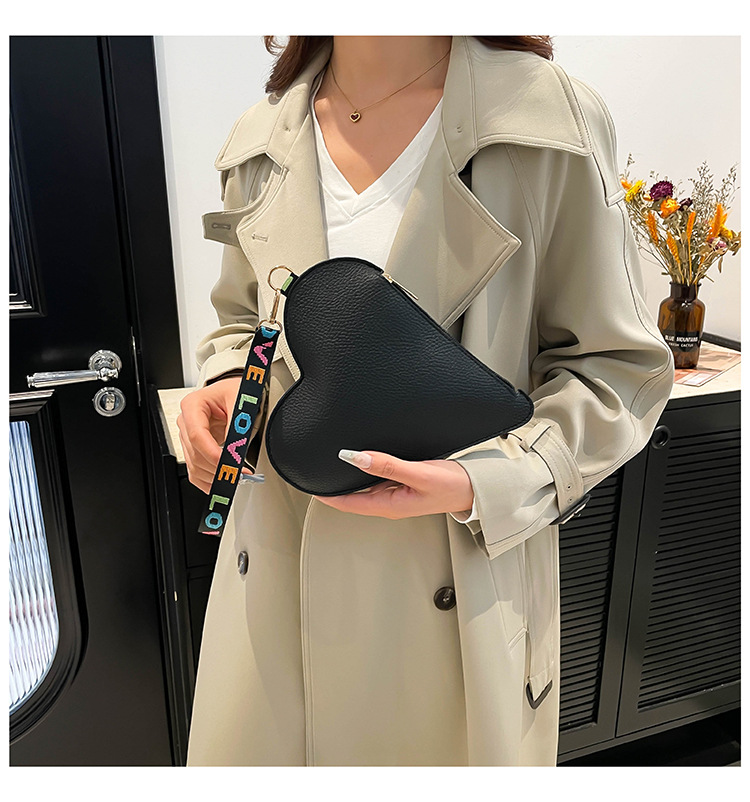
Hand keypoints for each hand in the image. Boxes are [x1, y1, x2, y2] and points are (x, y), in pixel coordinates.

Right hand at [177, 376, 253, 493]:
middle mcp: (186, 421)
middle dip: (217, 467)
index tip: (229, 464)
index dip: (212, 453)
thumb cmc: (235, 391)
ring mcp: (188, 436)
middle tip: (238, 474)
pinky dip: (207, 480)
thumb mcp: (240, 400)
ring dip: (213, 476)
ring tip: (234, 477)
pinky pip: (194, 471)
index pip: (197, 435)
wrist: (234, 392)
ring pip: (194, 465)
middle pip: (195, 453)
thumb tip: (235, 449)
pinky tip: (219, 483)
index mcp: (192, 405)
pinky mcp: (194, 448)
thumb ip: (237, 425)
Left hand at [313, 449, 474, 519]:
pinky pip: (377, 479)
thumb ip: (387, 465)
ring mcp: (396, 494)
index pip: (347, 503)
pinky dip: (366, 470)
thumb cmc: (453, 486)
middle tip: (315, 470)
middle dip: (333, 485)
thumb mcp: (418, 473)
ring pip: (364, 486)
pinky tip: (363, 458)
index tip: (309, 483)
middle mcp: (389, 502)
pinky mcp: (403, 485)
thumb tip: (356, 457)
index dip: (325, 494)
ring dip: (349, 476)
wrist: (476, 489)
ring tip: (332, 463)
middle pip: (352, 496)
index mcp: (389, 505)